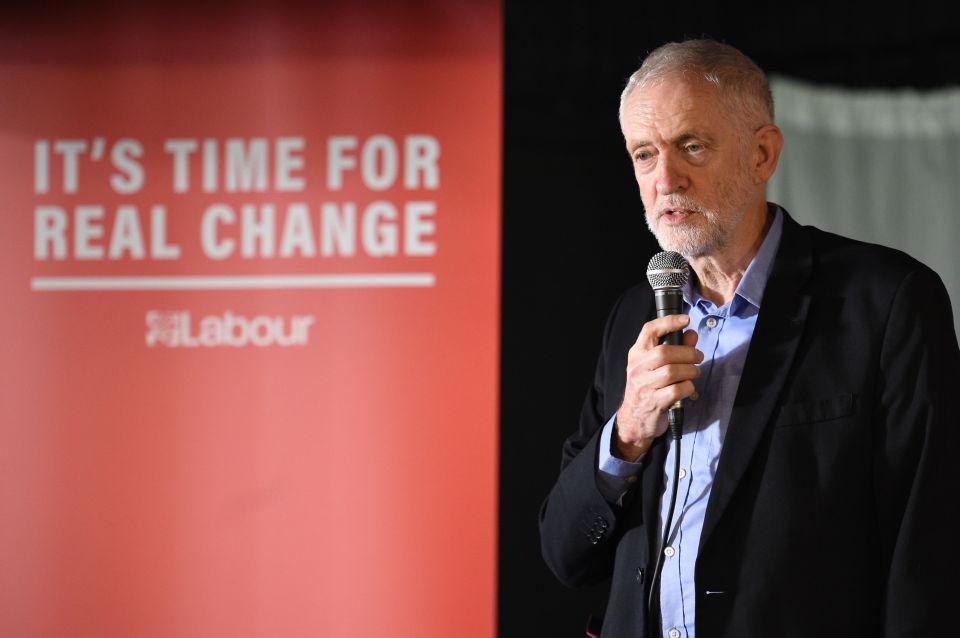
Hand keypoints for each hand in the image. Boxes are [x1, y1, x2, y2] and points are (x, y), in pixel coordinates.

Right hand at [614, 314, 701, 460]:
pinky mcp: (654, 403)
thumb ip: (674, 348)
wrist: (634, 419)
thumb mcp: (655, 366)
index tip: (685, 319)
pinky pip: (676, 390)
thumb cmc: (647, 388)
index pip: (649, 331)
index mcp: (637, 354)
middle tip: (698, 357)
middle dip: (687, 353)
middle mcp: (637, 368)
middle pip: (664, 352)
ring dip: (690, 370)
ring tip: (694, 372)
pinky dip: (688, 387)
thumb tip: (692, 334)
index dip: (668, 322)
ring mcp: (644, 386)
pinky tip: (688, 388)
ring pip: (672, 371)